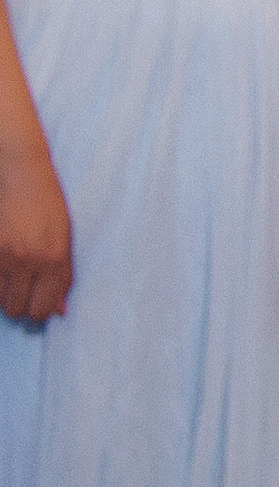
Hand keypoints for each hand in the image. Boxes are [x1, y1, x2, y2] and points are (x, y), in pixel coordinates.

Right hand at [0, 145, 71, 323]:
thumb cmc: (46, 205)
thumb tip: (59, 311)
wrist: (19, 173)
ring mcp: (2, 256)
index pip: (43, 308)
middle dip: (19, 304)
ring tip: (12, 272)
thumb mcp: (64, 239)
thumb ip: (62, 277)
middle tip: (22, 289)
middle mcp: (28, 261)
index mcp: (55, 260)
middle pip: (17, 308)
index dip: (39, 312)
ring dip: (4, 293)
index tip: (37, 305)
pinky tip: (4, 263)